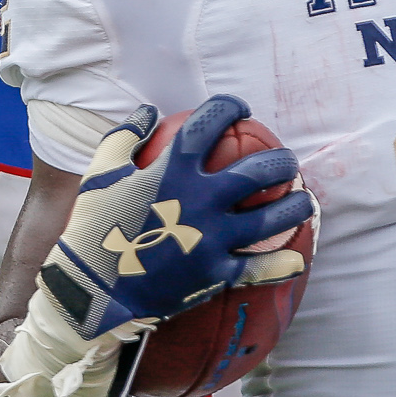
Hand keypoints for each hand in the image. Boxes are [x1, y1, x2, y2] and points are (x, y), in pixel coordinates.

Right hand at [40, 96, 312, 339]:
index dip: (228, 107)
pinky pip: (258, 269)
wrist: (91, 289)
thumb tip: (148, 112)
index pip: (209, 124)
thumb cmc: (94, 227)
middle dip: (280, 161)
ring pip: (271, 219)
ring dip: (295, 206)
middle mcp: (199, 200)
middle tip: (285, 161)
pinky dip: (280, 265)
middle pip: (258, 172)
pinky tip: (296, 257)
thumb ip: (124, 137)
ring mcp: (211, 239)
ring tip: (303, 200)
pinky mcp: (215, 274)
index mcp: (172, 170)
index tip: (238, 108)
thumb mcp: (100, 174)